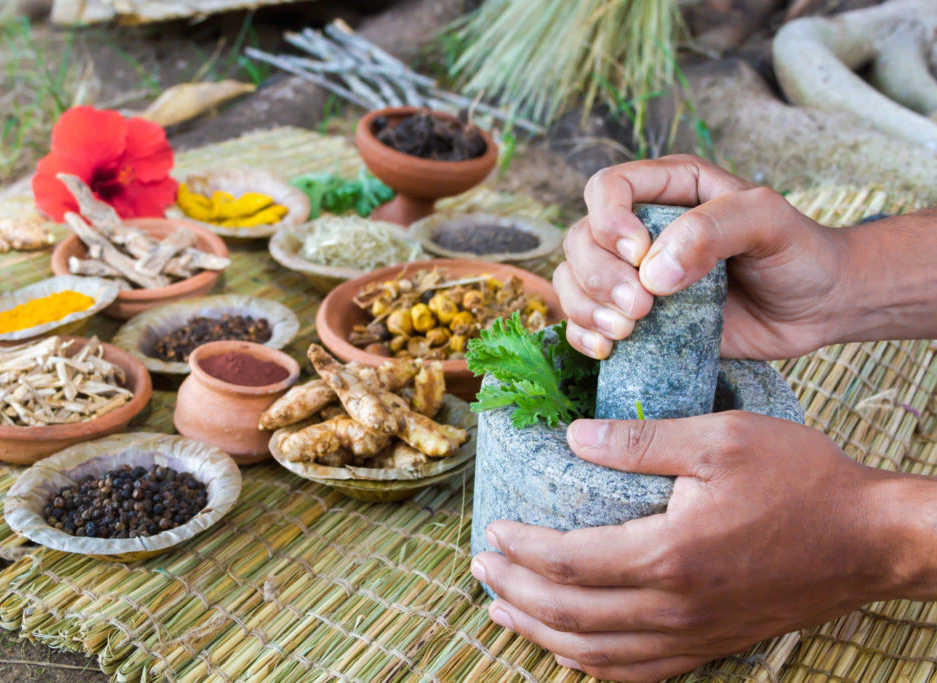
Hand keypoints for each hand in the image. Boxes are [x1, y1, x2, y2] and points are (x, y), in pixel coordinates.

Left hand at [471, 412, 903, 681]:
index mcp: (669, 555)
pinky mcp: (712, 644)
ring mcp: (694, 635)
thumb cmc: (801, 480)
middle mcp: (675, 608)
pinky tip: (571, 648)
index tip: (494, 528)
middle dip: (515, 593)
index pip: (570, 563)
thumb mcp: (720, 438)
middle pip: (570, 615)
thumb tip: (572, 437)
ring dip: (541, 633)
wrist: (871, 539)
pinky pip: (638, 671)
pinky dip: (592, 663)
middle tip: (482, 567)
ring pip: (596, 653)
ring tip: (503, 610)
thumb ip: (640, 439)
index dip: (522, 549)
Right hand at [554, 155, 847, 360]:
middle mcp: (641, 228)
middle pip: (581, 240)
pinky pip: (583, 322)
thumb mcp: (768, 221)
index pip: (607, 187)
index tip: (639, 256)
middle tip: (640, 309)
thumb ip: (712, 230)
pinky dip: (583, 336)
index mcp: (669, 189)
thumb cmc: (799, 252)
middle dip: (599, 277)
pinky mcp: (635, 318)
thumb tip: (652, 273)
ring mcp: (633, 276)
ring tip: (625, 332)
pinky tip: (608, 350)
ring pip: (573, 280)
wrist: (820, 306)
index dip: (609, 220)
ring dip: (586, 308)